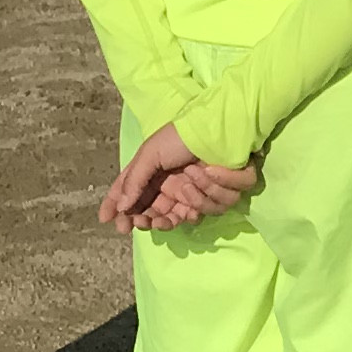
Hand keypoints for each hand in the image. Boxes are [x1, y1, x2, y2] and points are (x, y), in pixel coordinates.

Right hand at [102, 123, 259, 233]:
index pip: (142, 206)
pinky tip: (212, 170)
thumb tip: (120, 208)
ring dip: (196, 198)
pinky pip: (226, 200)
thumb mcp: (150, 154)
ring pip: (199, 214)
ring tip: (191, 177)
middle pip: (169, 219)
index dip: (130, 218)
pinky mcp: (230, 188)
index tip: (121, 228)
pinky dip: (220, 185)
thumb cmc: (178, 137)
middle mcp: (181, 191)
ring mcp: (206, 192)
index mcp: (160, 183)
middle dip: (159, 222)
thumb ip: (134, 182)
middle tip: (151, 220)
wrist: (213, 123)